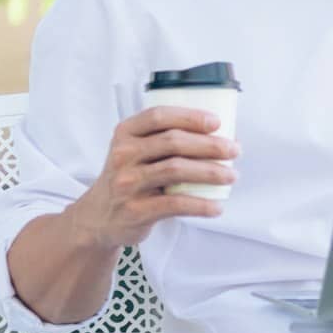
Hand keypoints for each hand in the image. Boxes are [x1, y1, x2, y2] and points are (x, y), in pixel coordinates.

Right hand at [63, 106, 238, 249]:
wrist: (98, 217)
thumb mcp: (134, 152)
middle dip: (210, 145)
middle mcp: (124, 154)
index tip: (217, 122)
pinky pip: (175, 204)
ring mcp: (128, 182)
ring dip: (210, 172)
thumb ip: (164, 141)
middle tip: (234, 150)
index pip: (159, 116)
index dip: (190, 116)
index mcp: (125, 133)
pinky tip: (216, 206)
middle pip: (173, 142)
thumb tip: (219, 137)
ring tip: (231, 176)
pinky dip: (200, 205)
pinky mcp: (135, 210)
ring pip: (176, 170)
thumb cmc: (128, 179)